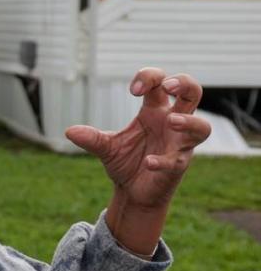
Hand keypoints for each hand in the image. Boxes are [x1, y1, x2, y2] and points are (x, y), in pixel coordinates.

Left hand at [65, 68, 210, 210]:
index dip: (149, 78)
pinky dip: (164, 161)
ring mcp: (179, 144)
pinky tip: (149, 163)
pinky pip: (178, 160)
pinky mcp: (177, 166)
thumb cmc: (126, 161)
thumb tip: (69, 131)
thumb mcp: (106, 147)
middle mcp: (171, 123)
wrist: (132, 191)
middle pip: (193, 93)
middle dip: (185, 84)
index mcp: (154, 111)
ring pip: (201, 127)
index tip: (132, 89)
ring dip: (189, 121)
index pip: (160, 82)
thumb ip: (91, 138)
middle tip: (168, 86)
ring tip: (172, 120)